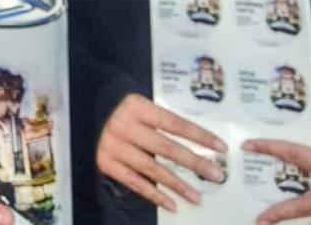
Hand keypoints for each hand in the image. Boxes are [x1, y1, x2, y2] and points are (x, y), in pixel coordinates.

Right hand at [96, 93, 227, 211]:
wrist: (89, 114)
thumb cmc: (127, 113)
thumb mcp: (144, 108)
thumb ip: (166, 123)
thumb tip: (202, 146)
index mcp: (136, 106)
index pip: (174, 123)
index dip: (199, 136)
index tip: (221, 148)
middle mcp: (123, 125)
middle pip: (165, 147)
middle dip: (194, 163)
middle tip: (216, 174)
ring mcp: (113, 145)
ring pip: (152, 169)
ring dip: (178, 185)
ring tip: (198, 197)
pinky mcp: (107, 163)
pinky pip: (135, 183)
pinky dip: (155, 195)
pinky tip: (173, 203)